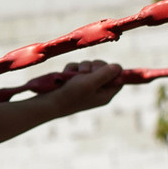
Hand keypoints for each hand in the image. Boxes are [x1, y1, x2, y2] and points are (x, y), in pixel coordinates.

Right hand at [0, 59, 127, 111]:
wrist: (48, 103)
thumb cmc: (70, 94)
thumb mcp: (91, 82)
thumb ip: (105, 73)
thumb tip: (118, 67)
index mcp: (105, 94)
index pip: (118, 79)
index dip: (112, 70)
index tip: (103, 68)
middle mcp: (97, 90)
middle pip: (104, 69)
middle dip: (93, 66)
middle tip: (85, 71)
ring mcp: (85, 86)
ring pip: (89, 66)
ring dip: (80, 67)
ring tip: (72, 75)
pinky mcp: (74, 82)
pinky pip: (77, 68)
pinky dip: (72, 69)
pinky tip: (66, 75)